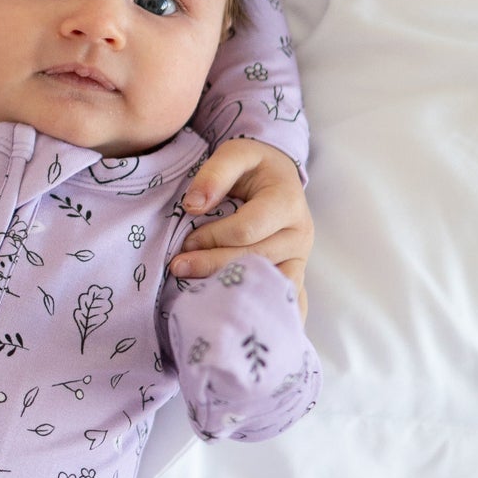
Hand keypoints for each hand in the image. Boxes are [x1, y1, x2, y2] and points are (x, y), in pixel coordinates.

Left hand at [169, 138, 313, 319]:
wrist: (279, 178)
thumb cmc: (253, 166)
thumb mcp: (235, 153)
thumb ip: (214, 173)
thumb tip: (193, 205)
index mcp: (288, 201)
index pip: (247, 229)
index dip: (213, 237)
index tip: (185, 241)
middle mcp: (300, 234)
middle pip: (254, 259)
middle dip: (212, 266)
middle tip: (177, 267)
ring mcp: (299, 259)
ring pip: (268, 286)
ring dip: (232, 292)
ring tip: (198, 296)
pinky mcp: (294, 275)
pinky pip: (286, 301)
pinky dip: (265, 313)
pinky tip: (241, 325)